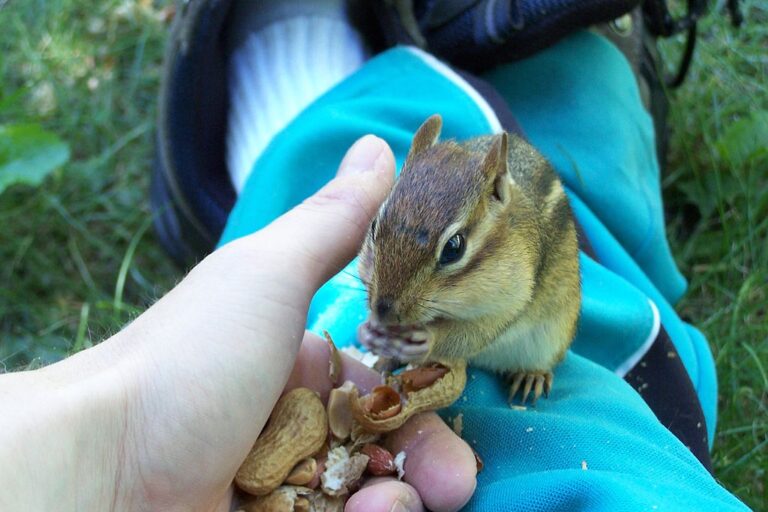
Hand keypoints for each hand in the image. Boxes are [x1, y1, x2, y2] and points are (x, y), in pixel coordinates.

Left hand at [0, 135, 476, 511]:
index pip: (381, 384)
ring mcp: (275, 475)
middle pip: (381, 445)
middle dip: (425, 463)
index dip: (423, 401)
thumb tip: (379, 146)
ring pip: (362, 489)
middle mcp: (289, 418)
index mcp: (297, 358)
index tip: (451, 420)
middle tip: (451, 484)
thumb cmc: (191, 357)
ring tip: (390, 506)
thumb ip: (333, 220)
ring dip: (394, 499)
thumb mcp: (269, 275)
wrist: (100, 460)